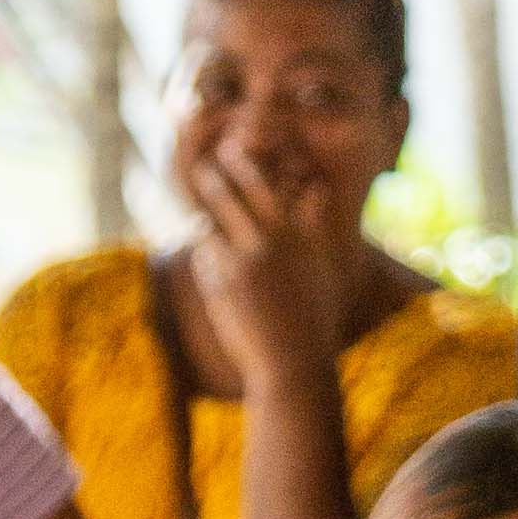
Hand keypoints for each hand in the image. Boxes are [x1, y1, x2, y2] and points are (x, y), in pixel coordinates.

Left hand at [176, 136, 352, 384]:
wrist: (293, 365)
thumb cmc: (313, 320)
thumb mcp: (321, 268)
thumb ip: (314, 225)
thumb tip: (316, 190)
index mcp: (294, 234)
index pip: (263, 184)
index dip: (244, 166)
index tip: (233, 154)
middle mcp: (267, 242)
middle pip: (227, 193)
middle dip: (212, 178)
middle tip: (203, 168)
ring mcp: (240, 262)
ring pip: (209, 222)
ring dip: (203, 214)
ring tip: (196, 206)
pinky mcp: (220, 285)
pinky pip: (204, 256)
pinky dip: (206, 253)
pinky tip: (210, 257)